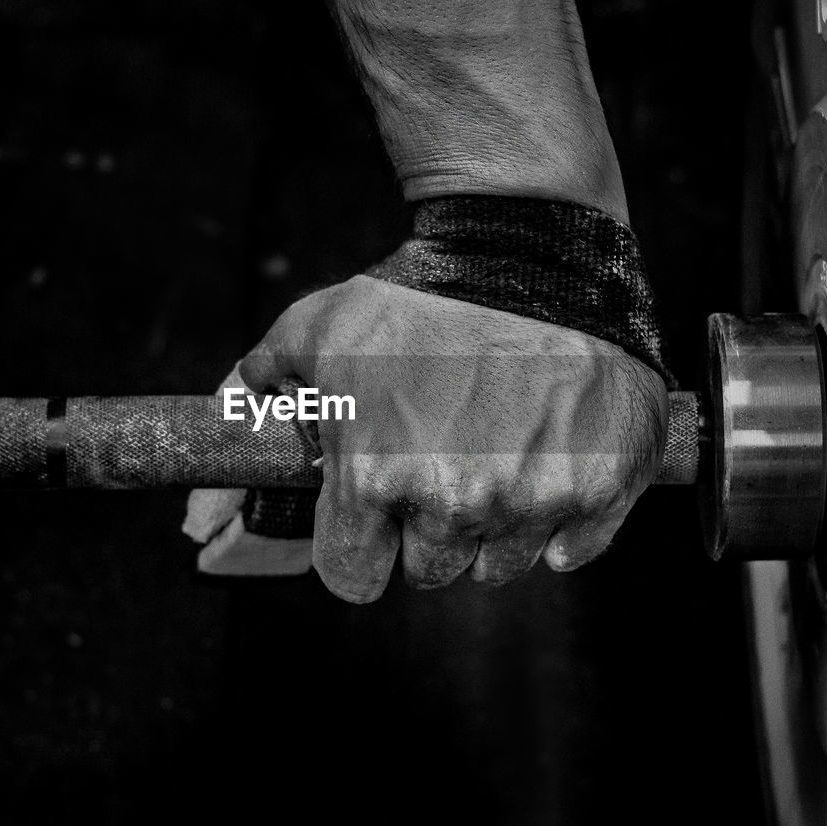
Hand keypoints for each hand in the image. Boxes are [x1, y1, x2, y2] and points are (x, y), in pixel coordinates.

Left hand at [240, 276, 666, 602]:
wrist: (531, 250)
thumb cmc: (419, 292)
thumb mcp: (321, 327)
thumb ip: (263, 383)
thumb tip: (226, 435)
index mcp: (376, 476)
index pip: (352, 576)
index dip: (358, 546)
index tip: (371, 518)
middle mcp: (454, 502)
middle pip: (429, 572)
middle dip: (425, 530)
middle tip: (439, 465)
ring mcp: (533, 500)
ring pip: (498, 565)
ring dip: (490, 527)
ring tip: (494, 454)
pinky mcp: (600, 489)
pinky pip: (571, 550)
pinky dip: (560, 522)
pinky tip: (548, 466)